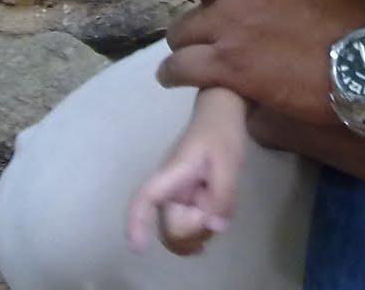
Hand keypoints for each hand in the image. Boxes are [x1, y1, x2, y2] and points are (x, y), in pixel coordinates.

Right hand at [126, 120, 243, 255]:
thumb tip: (215, 227)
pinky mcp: (185, 201)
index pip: (144, 199)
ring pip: (179, 232)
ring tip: (220, 212)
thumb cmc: (220, 134)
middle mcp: (167, 190)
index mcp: (171, 176)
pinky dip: (200, 231)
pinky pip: (187, 225)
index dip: (136, 224)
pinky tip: (214, 226)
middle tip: (218, 216)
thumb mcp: (228, 162)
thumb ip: (223, 195)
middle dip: (194, 232)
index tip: (138, 249)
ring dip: (200, 233)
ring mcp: (175, 197)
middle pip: (169, 228)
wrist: (221, 116)